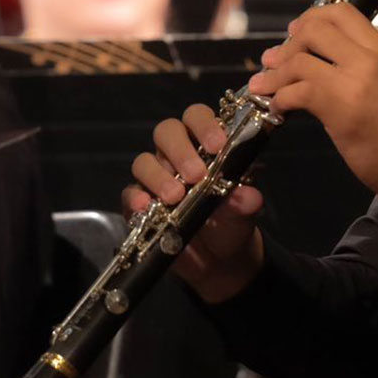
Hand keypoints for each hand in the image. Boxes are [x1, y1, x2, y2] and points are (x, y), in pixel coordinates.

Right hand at [126, 104, 266, 303]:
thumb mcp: (244, 213)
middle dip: (180, 150)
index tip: (217, 145)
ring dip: (158, 176)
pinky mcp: (139, 204)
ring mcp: (156, 178)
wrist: (218, 259)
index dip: (205, 125)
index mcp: (205, 145)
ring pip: (144, 161)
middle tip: (196, 175)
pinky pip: (130, 193)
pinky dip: (136, 199)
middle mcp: (177, 155)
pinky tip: (147, 208)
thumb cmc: (232, 221)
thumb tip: (248, 196)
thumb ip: (245, 202)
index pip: (198, 117)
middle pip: (166, 131)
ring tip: (175, 197)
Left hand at [248, 3, 377, 205]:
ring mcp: (354, 82)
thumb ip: (361, 67)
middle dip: (288, 43)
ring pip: (300, 61)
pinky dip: (280, 98)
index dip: (312, 17)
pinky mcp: (340, 108)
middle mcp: (370, 59)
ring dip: (275, 74)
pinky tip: (278, 108)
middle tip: (275, 59)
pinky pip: (297, 92)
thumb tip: (322, 61)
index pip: (342, 13)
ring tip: (264, 84)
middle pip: (315, 29)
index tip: (296, 32)